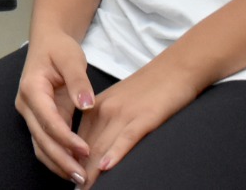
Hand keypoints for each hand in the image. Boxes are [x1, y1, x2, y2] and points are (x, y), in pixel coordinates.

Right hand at [14, 29, 94, 185]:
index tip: (85, 150)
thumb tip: (86, 104)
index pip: (48, 120)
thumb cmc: (58, 48)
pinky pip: (46, 142)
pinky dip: (58, 156)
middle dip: (61, 160)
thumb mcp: (71, 57)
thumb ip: (78, 80)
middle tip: (82, 175)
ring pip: (40, 145)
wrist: (48, 42)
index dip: (65, 138)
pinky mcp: (39, 118)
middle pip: (41, 138)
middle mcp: (26, 104)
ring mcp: (31, 113)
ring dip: (58, 163)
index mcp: (32, 88)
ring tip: (79, 176)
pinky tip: (74, 165)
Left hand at [75, 57, 201, 185]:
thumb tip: (96, 154)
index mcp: (95, 108)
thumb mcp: (118, 103)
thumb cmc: (149, 89)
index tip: (70, 179)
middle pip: (87, 148)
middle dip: (80, 172)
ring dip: (92, 171)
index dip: (73, 163)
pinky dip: (116, 153)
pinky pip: (127, 138)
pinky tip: (107, 166)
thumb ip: (104, 124)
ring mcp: (124, 114)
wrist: (175, 68)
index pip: (78, 142)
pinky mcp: (144, 117)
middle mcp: (105, 111)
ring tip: (85, 189)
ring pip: (103, 147)